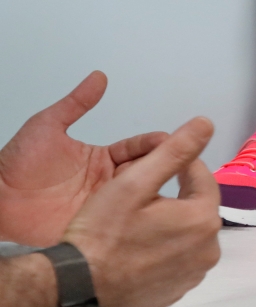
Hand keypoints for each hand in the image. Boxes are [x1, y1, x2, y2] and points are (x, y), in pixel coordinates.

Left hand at [0, 71, 166, 245]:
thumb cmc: (17, 164)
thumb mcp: (47, 126)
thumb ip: (75, 103)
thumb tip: (99, 78)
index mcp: (103, 159)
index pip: (138, 148)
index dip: (156, 143)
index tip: (174, 139)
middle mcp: (109, 183)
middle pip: (146, 173)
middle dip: (168, 166)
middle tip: (188, 162)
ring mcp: (105, 207)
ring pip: (142, 199)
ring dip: (160, 194)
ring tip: (180, 189)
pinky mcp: (97, 229)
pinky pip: (125, 224)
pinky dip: (144, 222)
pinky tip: (161, 216)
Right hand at [63, 117, 221, 306]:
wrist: (75, 290)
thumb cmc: (102, 233)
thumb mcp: (134, 183)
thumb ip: (174, 151)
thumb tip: (206, 123)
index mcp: (204, 220)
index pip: (202, 178)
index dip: (181, 165)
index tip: (157, 161)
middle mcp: (209, 250)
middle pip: (197, 206)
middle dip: (176, 194)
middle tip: (141, 192)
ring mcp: (194, 274)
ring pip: (188, 232)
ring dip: (171, 220)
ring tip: (137, 217)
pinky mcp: (177, 292)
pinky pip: (178, 258)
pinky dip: (165, 246)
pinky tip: (139, 244)